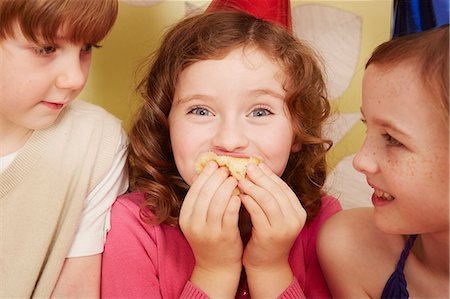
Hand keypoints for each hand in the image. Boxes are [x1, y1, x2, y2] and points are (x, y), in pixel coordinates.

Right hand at [179, 161, 241, 297]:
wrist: (216, 266)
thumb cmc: (211, 237)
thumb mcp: (200, 219)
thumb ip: (203, 199)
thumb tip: (210, 171)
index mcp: (185, 217)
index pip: (194, 190)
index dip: (205, 175)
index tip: (215, 164)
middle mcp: (193, 224)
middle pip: (205, 193)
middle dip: (217, 177)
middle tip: (228, 168)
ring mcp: (208, 232)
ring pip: (217, 202)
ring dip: (227, 187)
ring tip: (235, 179)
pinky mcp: (223, 237)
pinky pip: (229, 215)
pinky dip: (234, 202)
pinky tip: (240, 194)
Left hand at [238, 163, 306, 296]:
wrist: (266, 265)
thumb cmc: (266, 236)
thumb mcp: (273, 215)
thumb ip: (269, 196)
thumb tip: (257, 169)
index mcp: (298, 211)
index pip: (283, 187)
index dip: (268, 174)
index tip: (255, 164)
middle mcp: (295, 219)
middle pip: (276, 191)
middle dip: (260, 177)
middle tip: (246, 167)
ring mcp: (284, 228)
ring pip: (268, 200)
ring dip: (253, 187)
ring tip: (240, 179)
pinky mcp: (270, 236)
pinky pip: (258, 213)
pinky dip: (249, 201)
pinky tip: (239, 195)